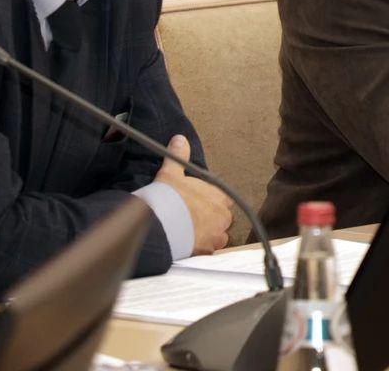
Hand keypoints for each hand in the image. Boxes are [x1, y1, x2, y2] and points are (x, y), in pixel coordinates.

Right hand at [154, 135, 233, 253]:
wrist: (162, 223)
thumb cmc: (169, 196)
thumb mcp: (172, 172)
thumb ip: (179, 155)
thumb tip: (179, 138)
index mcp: (219, 196)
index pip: (225, 198)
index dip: (214, 200)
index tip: (202, 202)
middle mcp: (222, 216)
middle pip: (223, 218)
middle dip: (213, 218)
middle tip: (194, 218)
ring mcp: (216, 235)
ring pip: (219, 235)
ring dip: (210, 234)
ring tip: (193, 233)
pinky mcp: (207, 250)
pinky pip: (209, 250)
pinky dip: (202, 248)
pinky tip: (191, 245)